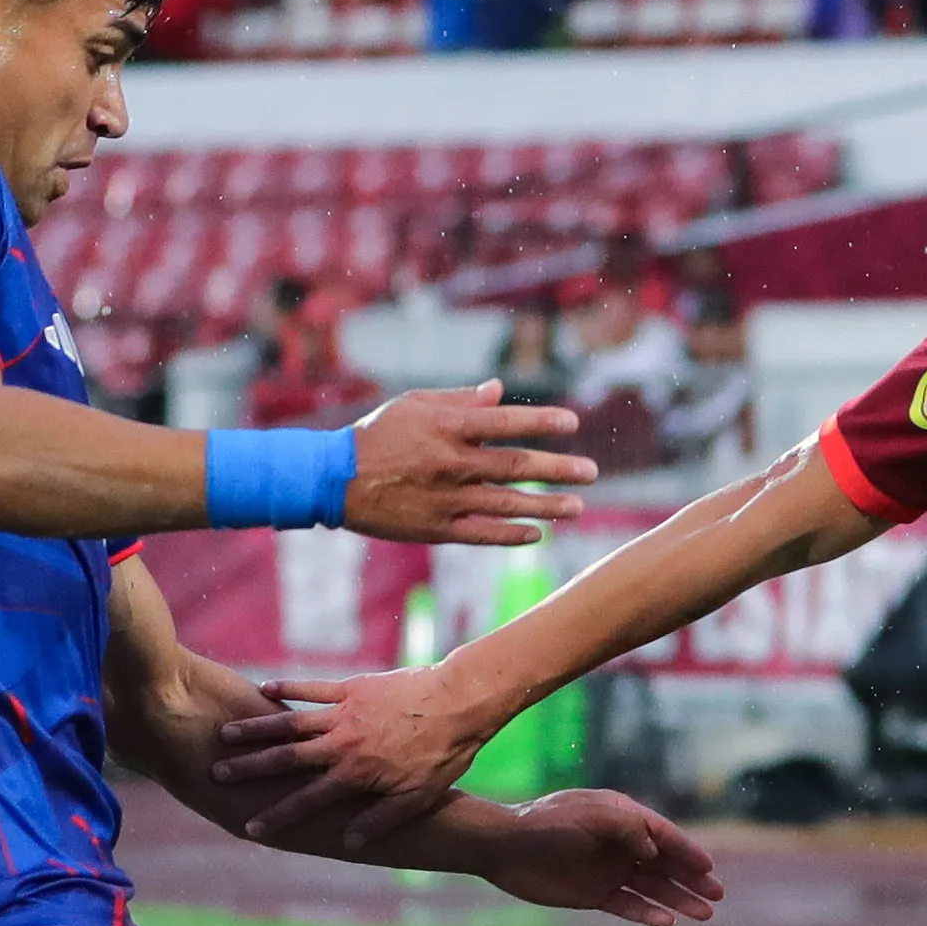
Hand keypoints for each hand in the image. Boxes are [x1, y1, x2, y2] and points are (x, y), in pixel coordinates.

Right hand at [214, 648, 511, 847]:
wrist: (460, 701)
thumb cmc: (443, 754)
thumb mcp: (417, 798)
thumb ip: (380, 821)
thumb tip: (347, 843)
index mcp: (355, 774)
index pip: (307, 800)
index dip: (278, 816)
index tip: (250, 827)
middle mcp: (341, 743)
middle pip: (286, 758)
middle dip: (250, 768)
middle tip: (216, 773)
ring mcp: (344, 711)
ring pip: (291, 722)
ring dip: (257, 728)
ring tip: (226, 733)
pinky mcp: (353, 687)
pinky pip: (313, 688)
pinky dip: (287, 688)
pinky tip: (264, 688)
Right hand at [342, 381, 600, 544]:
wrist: (334, 479)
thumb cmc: (378, 435)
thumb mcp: (414, 406)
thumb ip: (460, 400)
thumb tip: (499, 391)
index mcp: (446, 428)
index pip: (505, 423)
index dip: (541, 422)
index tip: (573, 423)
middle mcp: (451, 463)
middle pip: (515, 466)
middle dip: (558, 468)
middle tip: (592, 472)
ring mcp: (445, 499)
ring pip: (506, 504)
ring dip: (546, 506)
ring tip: (578, 506)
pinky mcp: (436, 529)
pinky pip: (482, 534)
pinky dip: (511, 534)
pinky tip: (537, 534)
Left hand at [469, 789, 724, 925]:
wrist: (503, 847)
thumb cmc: (546, 824)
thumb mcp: (590, 815)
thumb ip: (627, 827)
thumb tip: (654, 849)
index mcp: (622, 818)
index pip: (664, 836)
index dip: (689, 852)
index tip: (709, 870)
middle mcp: (620, 845)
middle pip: (665, 865)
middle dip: (692, 880)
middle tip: (717, 896)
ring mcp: (608, 871)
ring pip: (652, 888)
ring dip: (678, 900)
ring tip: (704, 915)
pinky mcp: (593, 894)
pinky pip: (628, 906)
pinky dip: (648, 913)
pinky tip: (667, 922)